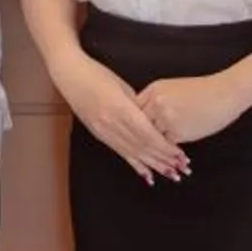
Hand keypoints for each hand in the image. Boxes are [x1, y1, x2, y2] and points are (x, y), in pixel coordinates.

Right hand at [60, 59, 186, 181]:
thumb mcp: (122, 87)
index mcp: (120, 109)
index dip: (165, 147)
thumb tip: (152, 120)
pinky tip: (147, 175)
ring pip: (133, 153)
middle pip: (143, 147)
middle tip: (181, 169)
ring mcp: (104, 131)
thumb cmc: (97, 75)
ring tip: (170, 175)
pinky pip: (120, 153)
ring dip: (153, 166)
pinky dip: (135, 165)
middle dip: (163, 160)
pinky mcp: (99, 135)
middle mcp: (112, 124)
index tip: (180, 154)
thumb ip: (138, 106)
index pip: (148, 135)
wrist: (71, 76)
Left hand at [139, 72, 251, 146]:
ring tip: (150, 153)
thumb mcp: (172, 88)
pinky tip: (168, 153)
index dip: (132, 121)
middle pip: (139, 124)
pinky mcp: (178, 132)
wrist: (225, 93)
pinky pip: (167, 144)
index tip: (131, 129)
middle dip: (139, 135)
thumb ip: (156, 100)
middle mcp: (157, 103)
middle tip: (136, 145)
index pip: (134, 109)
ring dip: (153, 144)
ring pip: (152, 136)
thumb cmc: (203, 91)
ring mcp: (166, 118)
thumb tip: (145, 115)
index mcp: (154, 89)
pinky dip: (168, 149)